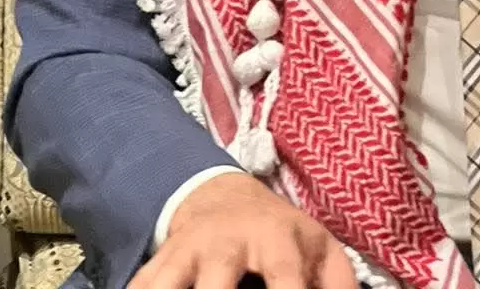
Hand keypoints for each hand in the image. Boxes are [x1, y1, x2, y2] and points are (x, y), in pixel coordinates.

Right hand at [128, 173, 358, 288]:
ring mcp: (187, 252)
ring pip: (167, 285)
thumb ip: (339, 285)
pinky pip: (140, 287)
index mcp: (275, 237)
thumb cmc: (281, 235)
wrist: (224, 198)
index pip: (283, 275)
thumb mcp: (319, 249)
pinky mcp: (158, 263)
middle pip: (215, 284)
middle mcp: (227, 242)